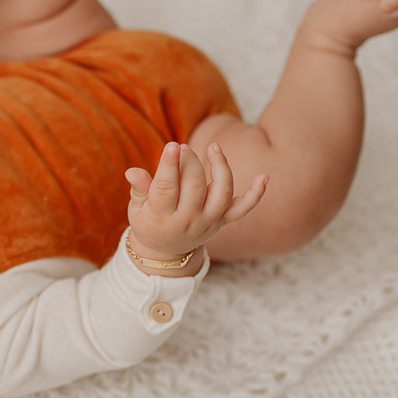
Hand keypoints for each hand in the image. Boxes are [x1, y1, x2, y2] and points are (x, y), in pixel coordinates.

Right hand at [124, 142, 266, 259]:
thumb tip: (132, 171)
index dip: (169, 166)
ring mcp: (209, 221)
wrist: (167, 252)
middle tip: (183, 147)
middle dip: (191, 161)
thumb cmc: (149, 222)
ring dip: (220, 167)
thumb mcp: (136, 209)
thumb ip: (139, 190)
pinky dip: (256, 194)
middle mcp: (189, 221)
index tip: (172, 146)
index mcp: (162, 218)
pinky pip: (243, 209)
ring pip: (222, 192)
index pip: (166, 188)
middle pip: (195, 186)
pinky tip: (264, 177)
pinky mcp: (223, 221)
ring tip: (213, 147)